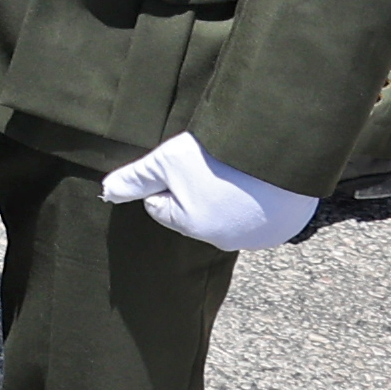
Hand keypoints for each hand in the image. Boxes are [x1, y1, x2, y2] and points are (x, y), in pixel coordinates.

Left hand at [98, 132, 316, 253]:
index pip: (162, 205)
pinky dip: (259, 201)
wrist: (283, 148)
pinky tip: (262, 181)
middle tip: (215, 163)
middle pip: (195, 211)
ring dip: (229, 196)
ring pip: (229, 214)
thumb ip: (135, 178)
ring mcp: (257, 237)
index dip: (168, 179)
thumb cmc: (219, 155)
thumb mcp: (168, 160)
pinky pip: (262, 215)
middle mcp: (224, 241)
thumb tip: (106, 192)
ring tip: (239, 170)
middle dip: (198, 189)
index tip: (187, 163)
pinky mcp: (284, 228)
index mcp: (192, 227)